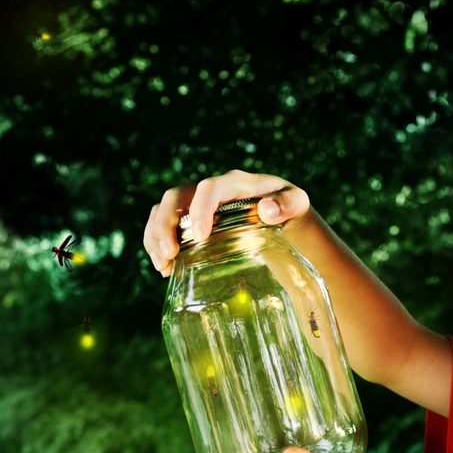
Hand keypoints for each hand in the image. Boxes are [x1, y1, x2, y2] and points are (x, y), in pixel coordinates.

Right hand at [143, 169, 310, 276]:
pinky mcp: (189, 220)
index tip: (201, 237)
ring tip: (163, 266)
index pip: (209, 188)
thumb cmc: (289, 207)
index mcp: (234, 183)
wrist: (281, 214)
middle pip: (175, 197)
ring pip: (162, 211)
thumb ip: (289, 203)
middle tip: (170, 254)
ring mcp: (195, 204)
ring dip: (155, 238)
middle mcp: (209, 190)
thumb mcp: (298, 203)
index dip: (200, 209)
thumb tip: (267, 209)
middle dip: (165, 225)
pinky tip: (166, 269)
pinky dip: (157, 245)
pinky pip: (163, 227)